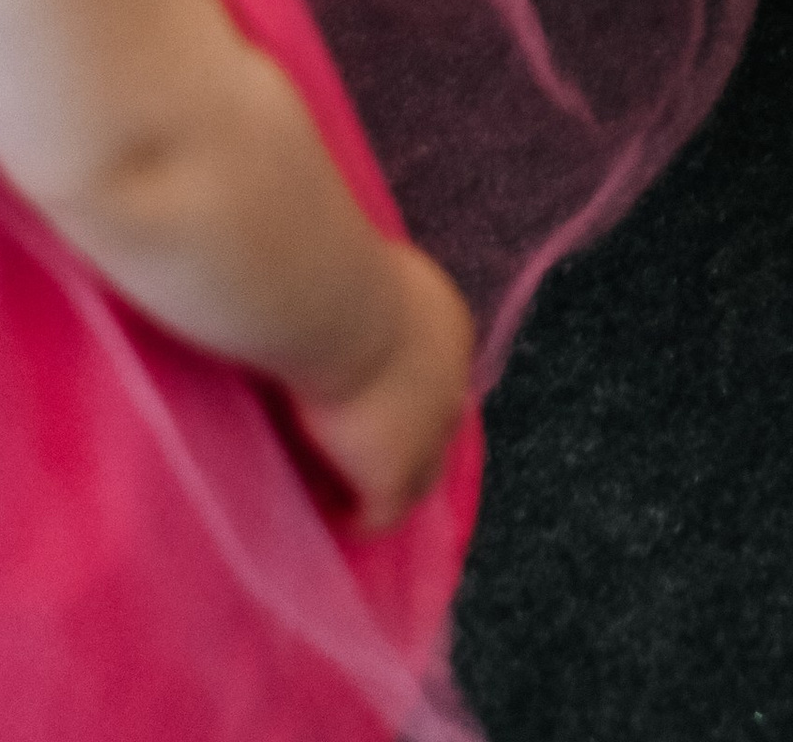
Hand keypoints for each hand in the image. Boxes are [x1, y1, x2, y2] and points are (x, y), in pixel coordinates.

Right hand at [290, 241, 473, 535]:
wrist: (340, 308)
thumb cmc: (342, 275)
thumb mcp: (373, 274)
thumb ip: (372, 295)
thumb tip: (344, 291)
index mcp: (449, 327)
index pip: (437, 371)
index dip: (409, 392)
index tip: (376, 404)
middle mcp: (454, 380)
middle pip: (440, 425)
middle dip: (411, 441)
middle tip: (367, 454)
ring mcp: (430, 432)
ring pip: (422, 475)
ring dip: (391, 485)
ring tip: (351, 493)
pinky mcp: (396, 473)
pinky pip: (384, 512)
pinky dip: (363, 518)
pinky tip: (338, 519)